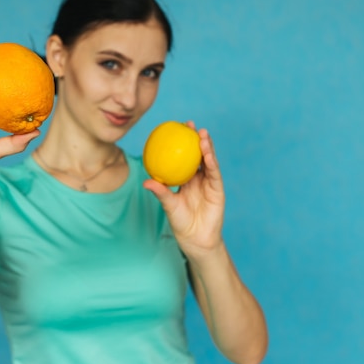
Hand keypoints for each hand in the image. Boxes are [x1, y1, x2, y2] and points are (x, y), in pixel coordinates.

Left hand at [144, 121, 224, 258]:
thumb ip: (161, 192)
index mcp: (185, 179)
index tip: (174, 129)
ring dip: (206, 146)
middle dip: (195, 138)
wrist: (196, 238)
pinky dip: (211, 162)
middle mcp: (198, 177)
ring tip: (202, 134)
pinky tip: (207, 152)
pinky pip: (213, 172)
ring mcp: (209, 182)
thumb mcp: (168, 205)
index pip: (182, 157)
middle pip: (197, 154)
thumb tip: (146, 181)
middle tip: (189, 124)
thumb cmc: (180, 222)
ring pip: (208, 160)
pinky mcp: (217, 188)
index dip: (180, 143)